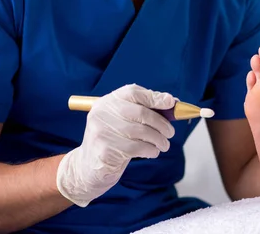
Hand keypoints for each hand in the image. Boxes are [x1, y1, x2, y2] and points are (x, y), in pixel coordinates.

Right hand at [56, 84, 176, 206]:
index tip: (171, 103)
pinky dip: (150, 150)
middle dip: (162, 123)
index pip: (133, 92)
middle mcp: (101, 113)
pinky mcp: (104, 150)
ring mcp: (101, 131)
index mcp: (108, 101)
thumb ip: (144, 110)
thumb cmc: (114, 140)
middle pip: (141, 112)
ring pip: (142, 132)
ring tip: (164, 145)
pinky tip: (152, 152)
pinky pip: (137, 148)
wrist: (88, 167)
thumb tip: (170, 101)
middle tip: (170, 133)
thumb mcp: (125, 121)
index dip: (154, 97)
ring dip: (159, 139)